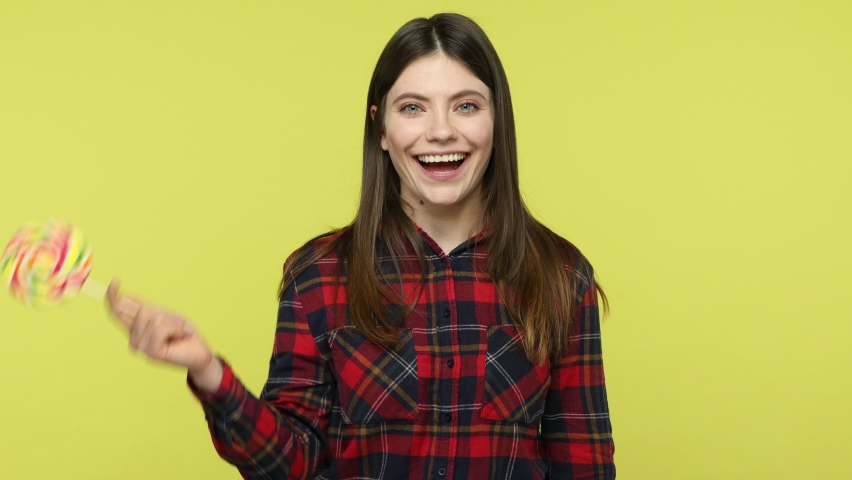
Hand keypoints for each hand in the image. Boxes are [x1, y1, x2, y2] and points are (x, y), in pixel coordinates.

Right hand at [106, 278, 222, 390]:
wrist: (200, 352)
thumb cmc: (183, 333)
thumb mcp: (165, 315)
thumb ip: (145, 308)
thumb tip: (124, 295)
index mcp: (135, 327)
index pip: (117, 310)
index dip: (112, 295)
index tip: (115, 280)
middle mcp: (133, 338)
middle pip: (142, 310)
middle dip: (164, 313)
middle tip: (176, 325)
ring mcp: (141, 347)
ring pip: (154, 319)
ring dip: (173, 323)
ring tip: (179, 332)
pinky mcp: (151, 353)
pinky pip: (161, 330)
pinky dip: (176, 329)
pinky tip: (180, 337)